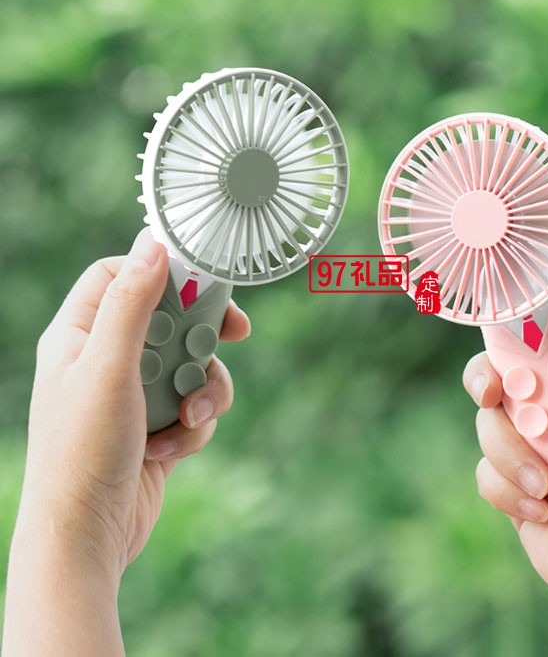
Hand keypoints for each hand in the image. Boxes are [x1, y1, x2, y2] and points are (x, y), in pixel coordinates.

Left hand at [19, 229, 250, 574]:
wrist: (88, 536)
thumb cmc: (83, 450)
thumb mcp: (109, 367)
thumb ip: (132, 304)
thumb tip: (153, 244)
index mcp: (80, 335)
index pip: (119, 276)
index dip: (162, 270)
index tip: (203, 278)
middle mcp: (106, 359)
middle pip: (170, 317)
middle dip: (202, 335)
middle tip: (235, 333)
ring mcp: (134, 394)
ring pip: (193, 364)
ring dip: (204, 389)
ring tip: (190, 416)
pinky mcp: (158, 425)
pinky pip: (195, 405)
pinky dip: (194, 425)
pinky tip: (171, 450)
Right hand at [464, 280, 547, 652]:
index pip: (542, 341)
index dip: (516, 336)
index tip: (507, 342)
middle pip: (500, 377)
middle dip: (491, 389)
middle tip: (493, 398)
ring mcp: (536, 450)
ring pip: (486, 428)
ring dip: (510, 457)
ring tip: (545, 486)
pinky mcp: (515, 486)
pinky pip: (484, 473)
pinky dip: (507, 491)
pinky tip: (541, 511)